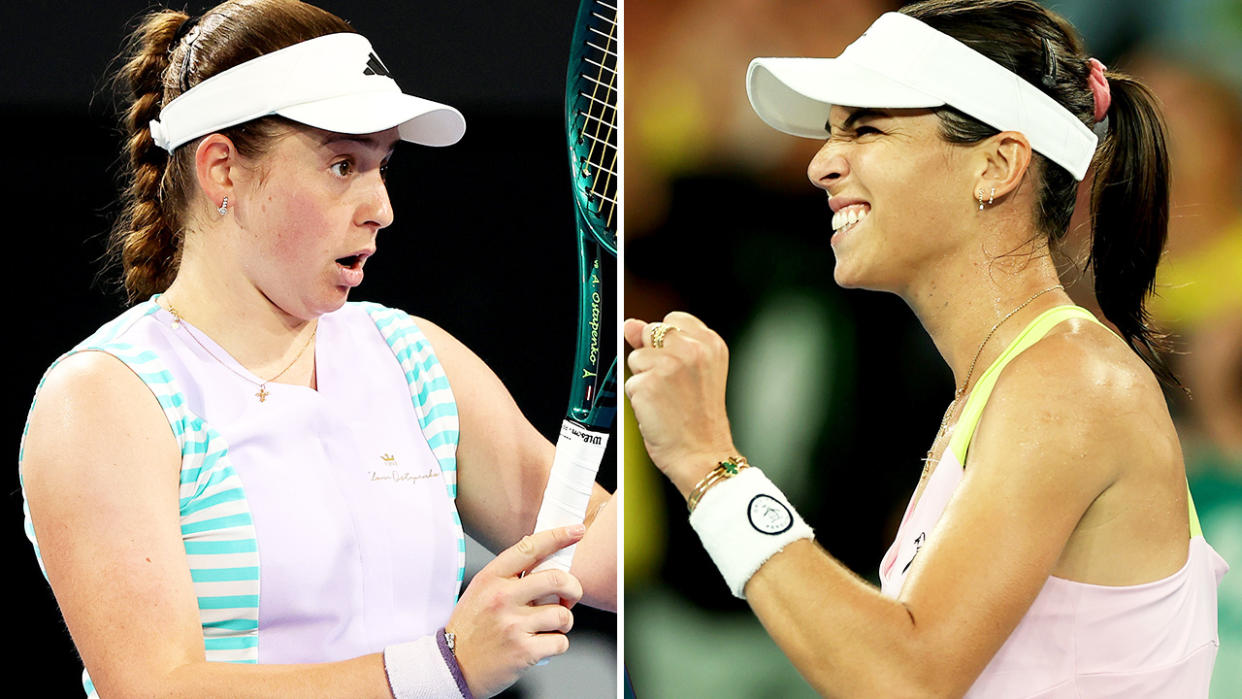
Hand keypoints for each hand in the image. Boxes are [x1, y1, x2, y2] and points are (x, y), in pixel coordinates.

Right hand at [447, 524, 585, 697]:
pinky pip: (560, 642)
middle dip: (574, 588)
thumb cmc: (470, 628)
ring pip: (562, 614)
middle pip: (557, 579)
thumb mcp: (481, 591)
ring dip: (565, 621)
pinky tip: (543, 644)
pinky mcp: (523, 651)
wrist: (453, 666)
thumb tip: (541, 556)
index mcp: (491, 578)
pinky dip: (558, 643)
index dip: (558, 536)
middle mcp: (502, 598)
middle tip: (571, 595)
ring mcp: (513, 625)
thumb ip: (508, 575)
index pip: (530, 548)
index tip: (576, 530)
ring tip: (553, 626)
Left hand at [624, 311, 739, 497]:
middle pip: (650, 333)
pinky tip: (657, 410)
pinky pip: (629, 383)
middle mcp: (692, 349)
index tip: (677, 364)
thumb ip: (663, 344)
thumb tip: (631, 324)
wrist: (702, 454)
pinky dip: (638, 399)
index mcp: (710, 343)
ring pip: (636, 358)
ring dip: (644, 379)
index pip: (673, 320)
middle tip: (673, 386)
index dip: (667, 343)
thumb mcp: (694, 372)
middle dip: (653, 357)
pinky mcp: (648, 383)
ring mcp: (669, 364)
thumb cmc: (699, 419)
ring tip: (666, 399)